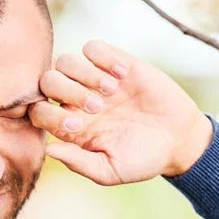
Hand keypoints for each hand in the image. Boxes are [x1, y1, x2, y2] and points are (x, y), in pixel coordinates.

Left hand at [29, 38, 213, 184]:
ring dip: (86, 75)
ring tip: (112, 91)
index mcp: (71, 126)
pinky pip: (93, 47)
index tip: (79, 125)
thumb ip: (80, 163)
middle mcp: (77, 100)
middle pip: (47, 81)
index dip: (50, 115)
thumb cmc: (143, 159)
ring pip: (66, 61)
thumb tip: (50, 151)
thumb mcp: (111, 171)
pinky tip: (123, 75)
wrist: (179, 139)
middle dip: (67, 91)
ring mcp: (96, 79)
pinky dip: (104, 58)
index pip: (39, 111)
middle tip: (97, 107)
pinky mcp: (117, 62)